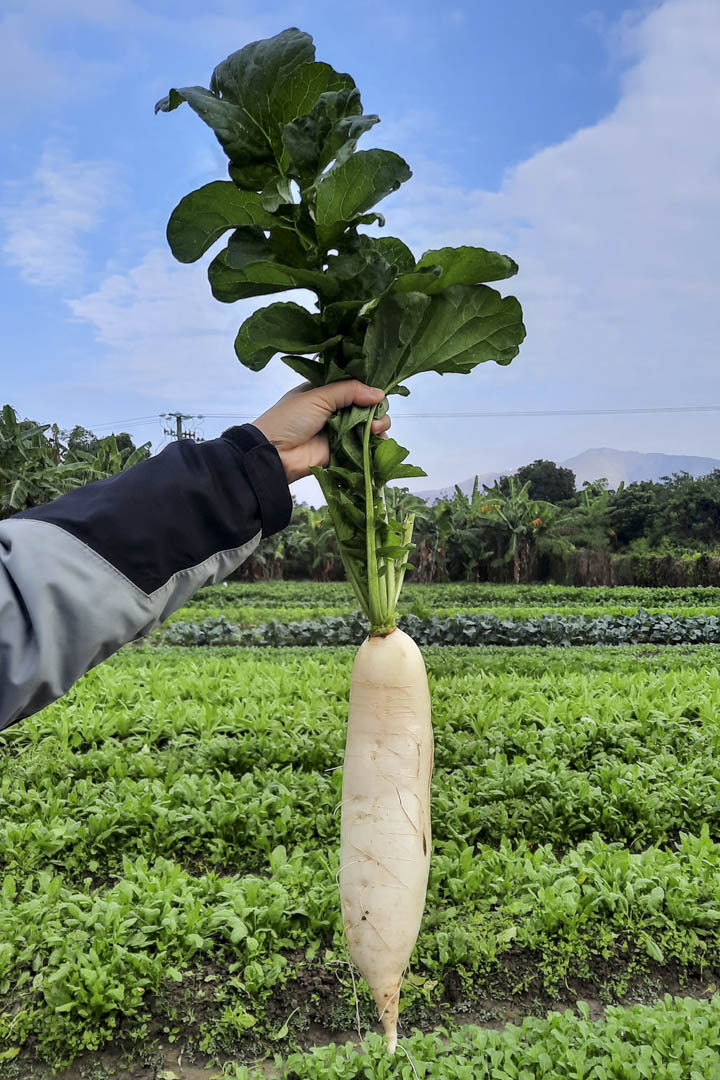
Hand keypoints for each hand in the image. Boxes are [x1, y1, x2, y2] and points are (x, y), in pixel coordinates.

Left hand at [252, 381, 390, 483]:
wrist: (274, 454)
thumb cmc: (288, 419)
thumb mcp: (318, 396)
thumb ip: (349, 391)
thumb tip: (380, 393)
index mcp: (326, 391)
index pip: (355, 385)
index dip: (369, 388)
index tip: (379, 394)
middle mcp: (335, 409)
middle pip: (367, 406)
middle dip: (377, 409)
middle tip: (376, 417)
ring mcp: (340, 430)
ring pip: (369, 426)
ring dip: (378, 426)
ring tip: (375, 430)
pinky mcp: (342, 451)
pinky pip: (364, 446)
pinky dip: (374, 444)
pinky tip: (378, 441)